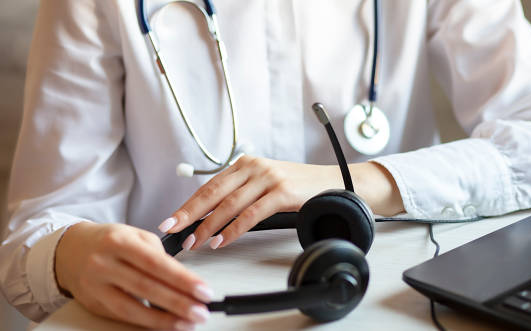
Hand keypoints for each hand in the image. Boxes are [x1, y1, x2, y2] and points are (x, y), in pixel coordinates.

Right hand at [55, 222, 212, 330]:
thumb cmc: (109, 241)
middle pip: (146, 287)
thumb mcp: (134, 235)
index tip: (203, 290)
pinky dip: (147, 322)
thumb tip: (182, 279)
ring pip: (132, 307)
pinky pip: (123, 316)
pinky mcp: (93, 303)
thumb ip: (158, 254)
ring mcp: (96, 285)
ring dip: (164, 319)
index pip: (156, 263)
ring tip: (187, 323)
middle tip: (201, 311)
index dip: (182, 279)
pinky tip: (165, 324)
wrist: (70, 250)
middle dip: (178, 302)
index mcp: (120, 241)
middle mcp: (105, 263)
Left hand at [158, 156, 402, 249]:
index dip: (188, 205)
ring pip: (229, 204)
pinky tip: (221, 240)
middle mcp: (254, 167)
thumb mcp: (266, 185)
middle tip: (173, 232)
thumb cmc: (300, 188)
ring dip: (209, 226)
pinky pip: (251, 214)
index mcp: (246, 164)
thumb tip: (210, 218)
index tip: (171, 221)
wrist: (335, 183)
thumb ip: (241, 195)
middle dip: (190, 215)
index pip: (209, 186)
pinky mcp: (282, 191)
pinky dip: (234, 229)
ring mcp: (268, 177)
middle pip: (213, 192)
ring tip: (195, 242)